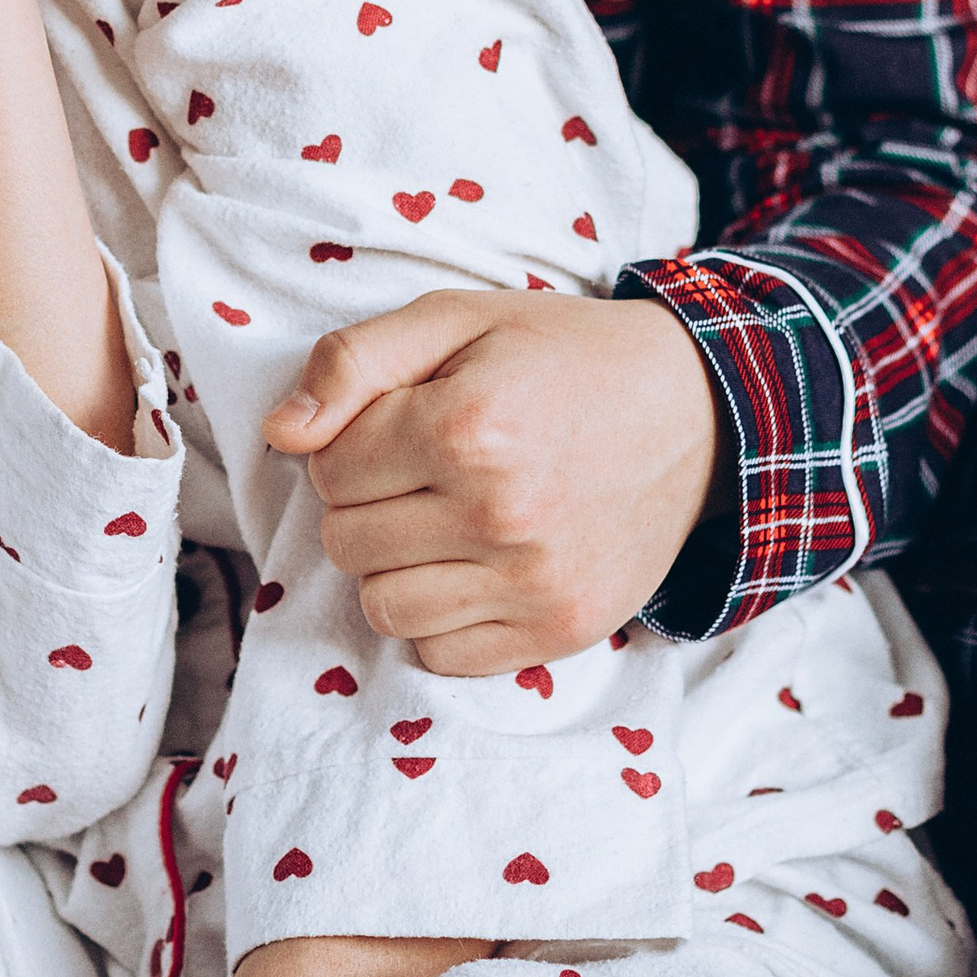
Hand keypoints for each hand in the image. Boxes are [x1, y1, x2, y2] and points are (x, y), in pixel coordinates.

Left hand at [262, 290, 728, 673]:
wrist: (697, 412)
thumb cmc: (563, 356)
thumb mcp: (457, 319)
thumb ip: (354, 362)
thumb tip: (280, 433)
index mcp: (467, 425)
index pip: (327, 469)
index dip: (349, 442)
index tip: (400, 424)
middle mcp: (500, 513)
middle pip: (347, 541)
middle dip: (364, 504)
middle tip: (421, 471)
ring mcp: (534, 583)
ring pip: (383, 608)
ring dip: (394, 567)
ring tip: (441, 522)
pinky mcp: (559, 631)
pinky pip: (441, 657)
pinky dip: (440, 620)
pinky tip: (473, 569)